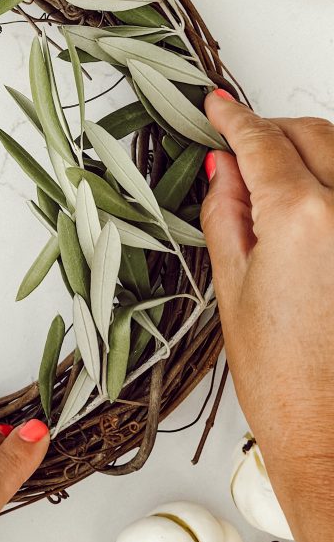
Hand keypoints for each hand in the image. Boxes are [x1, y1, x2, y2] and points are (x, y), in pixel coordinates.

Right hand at [201, 90, 333, 541]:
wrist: (332, 436)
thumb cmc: (283, 379)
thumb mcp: (232, 285)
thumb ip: (228, 211)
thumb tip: (225, 168)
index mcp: (303, 217)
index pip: (262, 143)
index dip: (233, 118)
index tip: (218, 105)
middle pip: (312, 135)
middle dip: (271, 131)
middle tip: (237, 146)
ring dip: (305, 152)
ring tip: (269, 179)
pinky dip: (329, 184)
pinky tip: (305, 203)